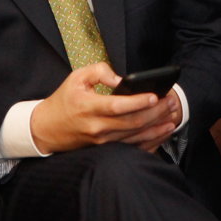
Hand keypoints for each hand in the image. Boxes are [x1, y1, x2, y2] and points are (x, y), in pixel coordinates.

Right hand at [29, 63, 180, 154]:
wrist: (47, 128)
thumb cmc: (64, 100)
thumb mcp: (76, 77)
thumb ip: (99, 72)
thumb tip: (121, 79)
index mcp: (88, 107)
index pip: (117, 106)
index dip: (138, 102)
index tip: (155, 96)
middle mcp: (96, 127)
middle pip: (131, 123)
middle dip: (155, 113)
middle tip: (172, 103)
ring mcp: (101, 141)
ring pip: (134, 137)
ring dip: (155, 128)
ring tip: (172, 118)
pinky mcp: (105, 148)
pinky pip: (131, 147)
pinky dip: (149, 141)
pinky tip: (161, 134)